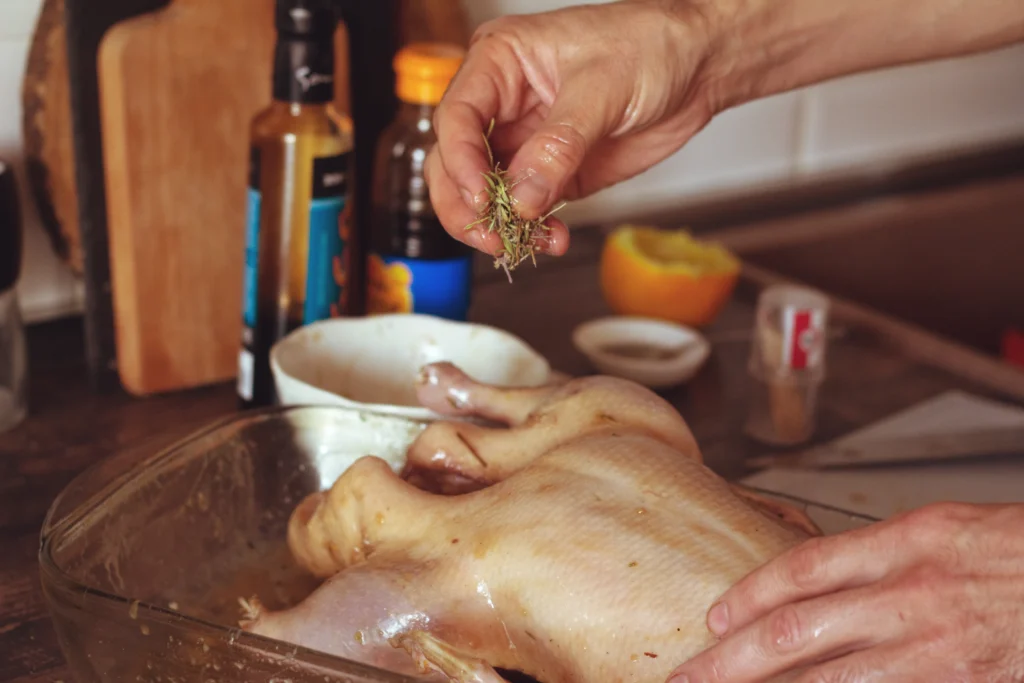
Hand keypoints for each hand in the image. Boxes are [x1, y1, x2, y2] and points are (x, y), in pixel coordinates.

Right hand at [424, 0, 724, 256]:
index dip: (460, 162)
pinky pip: (523, 210)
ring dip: (500, 225)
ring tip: (532, 241)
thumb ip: (558, 145)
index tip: (481, 197)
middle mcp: (501, 105)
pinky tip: (553, 239)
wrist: (697, 67)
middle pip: (453, 163)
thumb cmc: (649, 45)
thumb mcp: (602, 88)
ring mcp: (523, 143)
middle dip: (468, 205)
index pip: (456, 117)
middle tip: (495, 234)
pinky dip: (532, 231)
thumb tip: (523, 196)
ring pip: (482, 194)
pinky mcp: (549, 174)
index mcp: (498, 63)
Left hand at [667, 502, 1023, 681]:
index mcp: (905, 542)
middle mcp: (910, 596)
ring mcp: (932, 649)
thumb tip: (820, 581)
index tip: (715, 619)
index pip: (801, 569)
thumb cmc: (1021, 553)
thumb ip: (880, 555)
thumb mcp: (946, 529)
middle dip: (732, 660)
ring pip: (828, 680)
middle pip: (795, 631)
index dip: (748, 596)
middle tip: (689, 677)